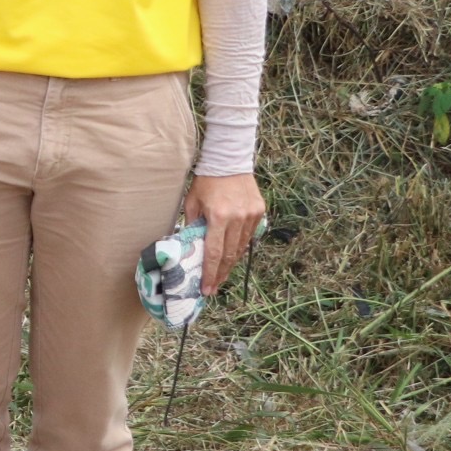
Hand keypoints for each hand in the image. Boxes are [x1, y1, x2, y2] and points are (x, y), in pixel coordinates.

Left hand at [183, 172, 263, 295]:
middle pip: (230, 255)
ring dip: (231, 264)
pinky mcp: (260, 212)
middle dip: (221, 274)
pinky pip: (249, 236)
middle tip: (213, 287)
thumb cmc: (205, 182)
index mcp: (218, 216)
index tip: (207, 288)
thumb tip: (190, 247)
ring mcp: (252, 216)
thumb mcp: (192, 203)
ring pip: (241, 248)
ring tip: (221, 276)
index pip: (214, 252)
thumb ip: (192, 226)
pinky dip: (239, 247)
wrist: (229, 162)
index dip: (211, 273)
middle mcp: (238, 218)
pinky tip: (232, 256)